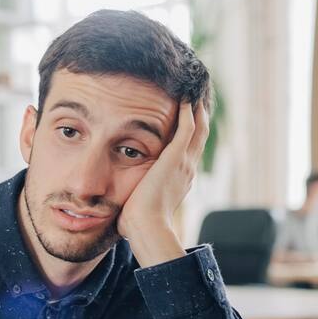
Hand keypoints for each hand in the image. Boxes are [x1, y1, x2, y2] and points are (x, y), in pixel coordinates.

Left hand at [118, 101, 209, 266]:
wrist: (147, 228)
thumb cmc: (138, 223)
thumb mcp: (139, 205)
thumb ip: (133, 196)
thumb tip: (117, 203)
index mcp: (180, 179)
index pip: (189, 149)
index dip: (191, 132)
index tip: (188, 117)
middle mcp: (188, 168)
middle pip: (200, 134)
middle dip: (199, 114)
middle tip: (196, 95)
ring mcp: (184, 162)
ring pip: (198, 127)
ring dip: (197, 108)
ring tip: (192, 90)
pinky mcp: (176, 157)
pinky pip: (187, 127)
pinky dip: (188, 111)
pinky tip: (184, 97)